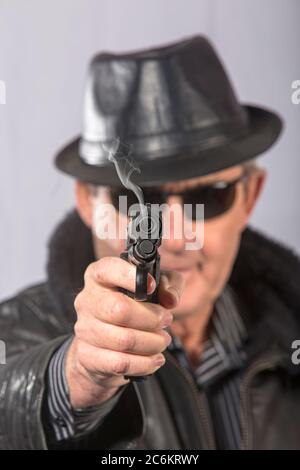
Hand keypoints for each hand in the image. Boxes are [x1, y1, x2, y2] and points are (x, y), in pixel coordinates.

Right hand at [65, 257, 183, 407]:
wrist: (104, 345)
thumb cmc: (133, 307)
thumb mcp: (154, 287)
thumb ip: (169, 284)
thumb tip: (170, 299)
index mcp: (99, 275)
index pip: (109, 269)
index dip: (131, 276)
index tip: (152, 285)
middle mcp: (87, 299)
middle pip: (120, 310)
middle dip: (152, 318)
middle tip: (166, 320)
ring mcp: (84, 328)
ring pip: (123, 340)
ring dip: (152, 343)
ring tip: (162, 341)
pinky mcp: (87, 355)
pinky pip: (120, 363)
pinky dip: (144, 363)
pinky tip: (155, 359)